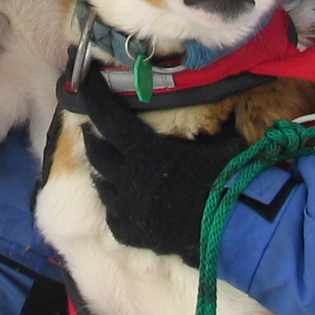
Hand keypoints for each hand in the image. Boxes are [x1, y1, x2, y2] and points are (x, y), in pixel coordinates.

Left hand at [76, 65, 245, 266]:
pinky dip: (115, 205)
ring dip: (101, 171)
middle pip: (97, 153)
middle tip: (91, 127)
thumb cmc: (226, 180)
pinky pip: (114, 218)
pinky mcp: (135, 235)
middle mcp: (128, 180)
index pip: (109, 118)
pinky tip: (120, 202)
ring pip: (102, 187)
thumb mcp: (218, 145)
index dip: (94, 96)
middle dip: (93, 137)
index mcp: (145, 152)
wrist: (231, 230)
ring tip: (103, 163)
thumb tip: (223, 106)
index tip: (83, 79)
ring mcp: (128, 210)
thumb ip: (208, 129)